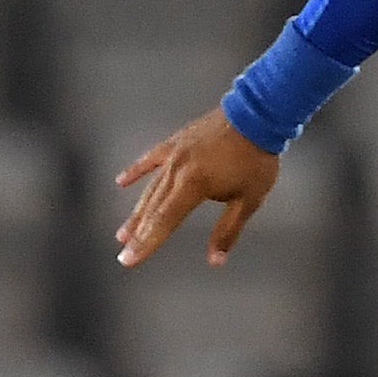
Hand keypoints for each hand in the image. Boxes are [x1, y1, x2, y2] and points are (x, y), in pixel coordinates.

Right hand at [112, 107, 280, 266]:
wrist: (256, 115)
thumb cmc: (255, 158)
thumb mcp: (248, 200)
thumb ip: (227, 231)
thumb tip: (215, 260)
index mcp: (193, 185)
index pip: (163, 221)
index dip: (146, 243)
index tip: (129, 259)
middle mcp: (177, 170)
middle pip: (152, 208)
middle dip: (138, 233)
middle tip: (123, 252)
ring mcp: (174, 154)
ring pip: (150, 188)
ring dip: (136, 211)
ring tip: (124, 231)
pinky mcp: (176, 142)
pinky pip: (151, 159)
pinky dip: (136, 171)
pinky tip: (121, 182)